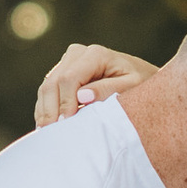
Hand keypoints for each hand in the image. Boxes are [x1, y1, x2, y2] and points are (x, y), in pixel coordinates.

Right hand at [33, 40, 153, 126]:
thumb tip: (82, 96)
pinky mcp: (63, 73)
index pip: (69, 78)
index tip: (66, 124)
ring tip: (48, 133)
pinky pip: (47, 91)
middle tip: (52, 133)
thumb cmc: (140, 85)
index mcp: (96, 54)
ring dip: (45, 111)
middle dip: (50, 109)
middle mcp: (78, 53)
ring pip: (46, 87)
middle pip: (53, 81)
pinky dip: (45, 109)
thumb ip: (108, 90)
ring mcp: (68, 62)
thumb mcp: (132, 89)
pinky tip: (47, 127)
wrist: (141, 78)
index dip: (64, 102)